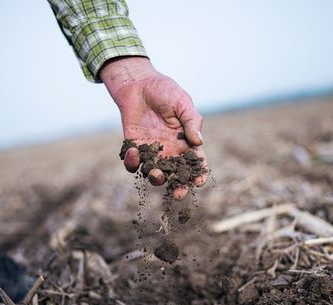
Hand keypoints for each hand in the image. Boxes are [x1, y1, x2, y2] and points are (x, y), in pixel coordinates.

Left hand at [100, 57, 207, 199]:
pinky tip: (133, 153)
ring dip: (155, 178)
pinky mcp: (134, 148)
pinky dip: (133, 162)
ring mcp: (151, 151)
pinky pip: (133, 163)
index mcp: (186, 142)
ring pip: (154, 173)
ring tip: (156, 175)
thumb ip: (192, 122)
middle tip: (178, 194)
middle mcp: (170, 150)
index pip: (196, 162)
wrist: (138, 83)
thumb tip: (199, 142)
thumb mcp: (183, 103)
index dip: (199, 174)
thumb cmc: (165, 90)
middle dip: (178, 187)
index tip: (199, 182)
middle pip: (176, 175)